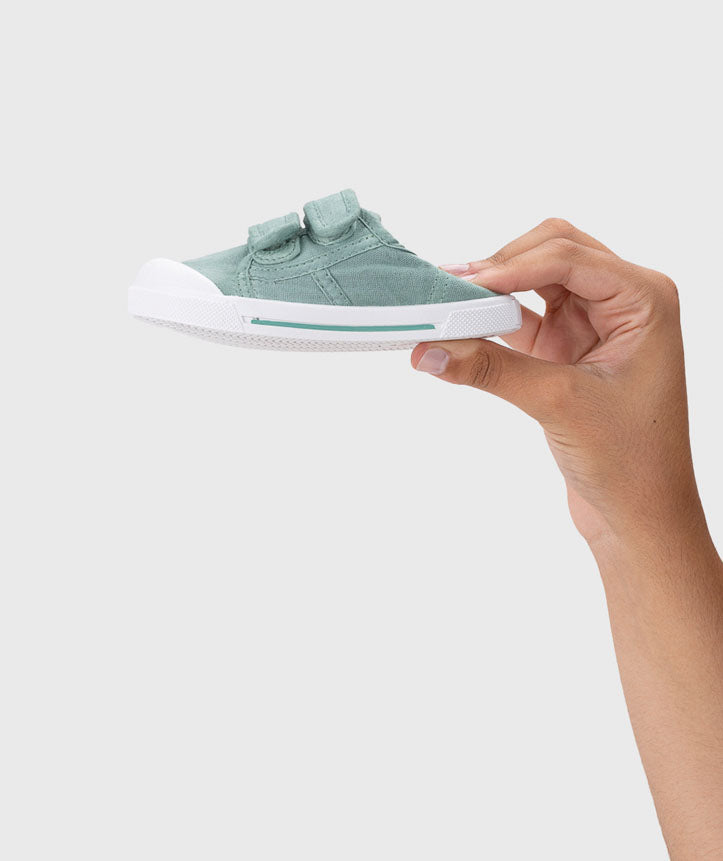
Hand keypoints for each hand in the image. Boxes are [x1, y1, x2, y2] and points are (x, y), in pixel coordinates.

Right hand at [412, 219, 702, 545]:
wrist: (640, 514)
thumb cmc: (632, 462)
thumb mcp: (559, 404)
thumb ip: (492, 369)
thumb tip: (431, 349)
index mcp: (644, 299)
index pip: (569, 257)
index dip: (511, 265)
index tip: (460, 286)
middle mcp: (622, 301)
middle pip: (552, 251)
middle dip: (501, 265)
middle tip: (450, 289)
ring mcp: (592, 324)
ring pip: (534, 279)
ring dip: (494, 289)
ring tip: (449, 305)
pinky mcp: (565, 349)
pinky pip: (522, 317)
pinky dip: (492, 321)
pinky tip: (460, 330)